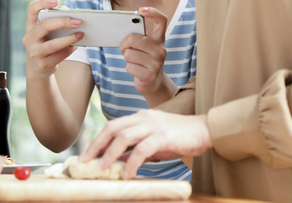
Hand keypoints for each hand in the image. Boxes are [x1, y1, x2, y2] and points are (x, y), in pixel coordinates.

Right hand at [22, 0, 83, 78]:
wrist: (37, 67)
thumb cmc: (46, 43)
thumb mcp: (46, 32)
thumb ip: (55, 21)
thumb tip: (72, 17)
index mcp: (30, 26)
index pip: (32, 9)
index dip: (42, 3)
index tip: (56, 1)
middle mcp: (29, 38)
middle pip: (45, 25)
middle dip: (63, 22)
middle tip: (78, 21)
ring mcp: (35, 52)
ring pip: (53, 44)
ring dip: (69, 39)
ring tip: (81, 34)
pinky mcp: (43, 64)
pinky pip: (60, 55)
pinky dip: (70, 49)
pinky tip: (76, 45)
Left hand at [80, 110, 211, 178]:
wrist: (204, 131)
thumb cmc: (179, 137)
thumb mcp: (153, 140)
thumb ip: (136, 147)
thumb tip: (116, 160)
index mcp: (140, 117)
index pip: (113, 126)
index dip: (98, 140)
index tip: (87, 155)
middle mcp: (144, 118)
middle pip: (113, 128)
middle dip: (97, 145)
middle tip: (86, 161)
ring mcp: (153, 126)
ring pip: (124, 137)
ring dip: (110, 154)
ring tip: (102, 169)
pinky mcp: (163, 136)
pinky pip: (142, 150)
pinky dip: (132, 163)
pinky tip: (128, 174)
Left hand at [119, 7, 177, 106]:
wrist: (153, 83)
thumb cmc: (144, 61)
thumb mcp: (144, 48)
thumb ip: (138, 38)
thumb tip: (123, 31)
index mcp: (159, 39)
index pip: (161, 20)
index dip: (152, 12)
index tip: (141, 10)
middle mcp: (161, 49)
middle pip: (133, 38)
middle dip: (124, 45)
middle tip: (127, 49)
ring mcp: (157, 63)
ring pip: (128, 54)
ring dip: (127, 59)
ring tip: (136, 62)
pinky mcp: (150, 75)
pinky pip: (129, 66)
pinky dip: (129, 69)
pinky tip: (137, 71)